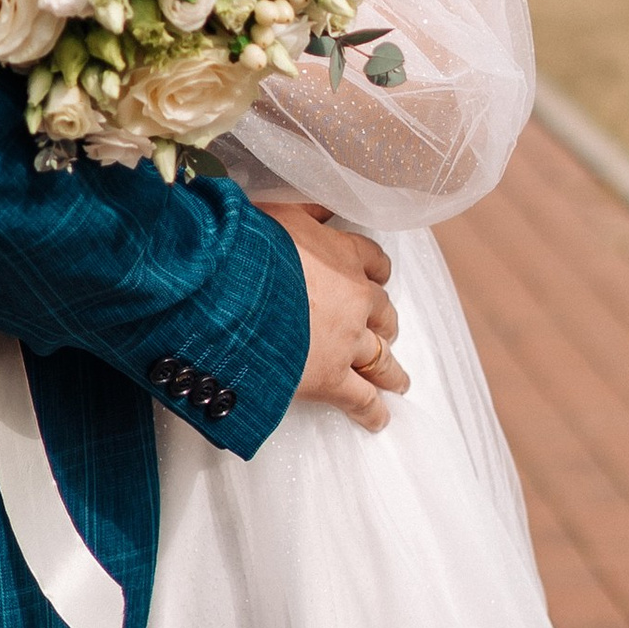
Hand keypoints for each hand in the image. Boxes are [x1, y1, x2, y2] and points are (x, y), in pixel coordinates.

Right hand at [256, 197, 406, 433]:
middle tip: (385, 333)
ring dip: (391, 369)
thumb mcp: (277, 213)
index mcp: (341, 254)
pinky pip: (360, 398)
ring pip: (381, 357)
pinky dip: (372, 411)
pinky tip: (379, 419)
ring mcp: (346, 340)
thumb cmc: (246, 245)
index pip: (374, 262)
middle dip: (385, 323)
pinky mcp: (330, 377)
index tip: (377, 281)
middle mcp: (354, 297)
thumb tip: (322, 208)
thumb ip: (305, 212)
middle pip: (383, 312)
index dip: (376, 274)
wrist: (231, 286)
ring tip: (397, 380)